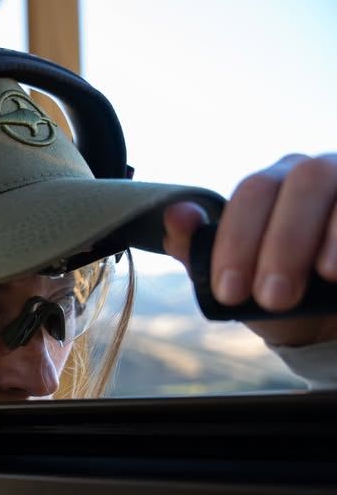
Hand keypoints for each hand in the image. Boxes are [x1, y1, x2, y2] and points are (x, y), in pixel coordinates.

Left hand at [163, 153, 336, 346]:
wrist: (325, 321)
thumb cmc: (275, 292)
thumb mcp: (235, 279)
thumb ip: (199, 249)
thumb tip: (174, 216)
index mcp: (271, 186)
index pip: (252, 195)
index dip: (237, 241)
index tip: (229, 293)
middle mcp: (314, 173)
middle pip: (302, 183)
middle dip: (284, 241)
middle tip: (273, 298)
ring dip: (331, 234)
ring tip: (325, 276)